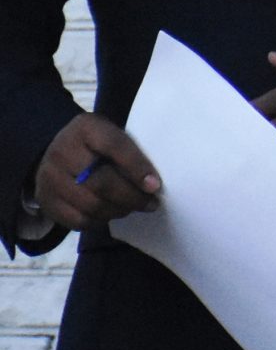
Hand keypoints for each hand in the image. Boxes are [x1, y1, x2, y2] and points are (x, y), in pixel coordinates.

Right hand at [31, 113, 159, 232]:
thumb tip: (152, 183)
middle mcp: (62, 152)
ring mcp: (50, 179)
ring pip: (91, 205)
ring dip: (119, 210)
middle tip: (151, 203)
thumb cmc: (94, 143)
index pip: (114, 146)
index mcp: (85, 128)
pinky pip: (78, 220)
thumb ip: (128, 151)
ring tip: (133, 207)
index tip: (155, 186)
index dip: (137, 168)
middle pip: (101, 182)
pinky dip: (101, 220)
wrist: (53, 151)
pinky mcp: (46, 202)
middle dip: (132, 197)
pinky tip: (112, 213)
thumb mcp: (110, 133)